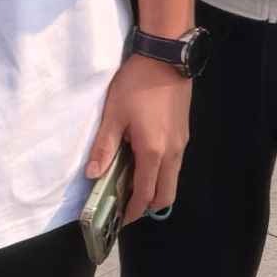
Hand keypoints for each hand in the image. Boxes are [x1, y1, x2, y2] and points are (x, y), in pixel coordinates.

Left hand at [84, 49, 193, 219]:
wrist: (167, 56)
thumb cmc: (137, 84)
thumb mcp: (114, 114)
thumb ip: (104, 146)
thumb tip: (93, 174)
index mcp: (153, 151)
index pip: (145, 194)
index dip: (133, 211)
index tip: (121, 220)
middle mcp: (172, 153)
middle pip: (166, 195)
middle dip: (148, 207)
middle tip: (128, 206)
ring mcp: (182, 143)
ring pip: (173, 180)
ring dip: (156, 189)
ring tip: (134, 184)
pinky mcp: (184, 133)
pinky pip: (175, 165)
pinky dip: (162, 173)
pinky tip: (145, 161)